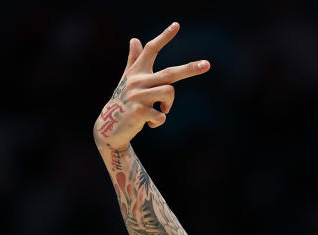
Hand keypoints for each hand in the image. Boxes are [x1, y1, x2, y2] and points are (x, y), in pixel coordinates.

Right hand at [93, 22, 209, 148]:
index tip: (177, 25)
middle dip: (190, 69)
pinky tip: (151, 123)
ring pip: (169, 93)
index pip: (151, 49)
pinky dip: (159, 121)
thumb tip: (134, 39)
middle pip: (170, 72)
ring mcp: (138, 96)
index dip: (164, 37)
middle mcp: (138, 81)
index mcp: (138, 72)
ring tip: (159, 111)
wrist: (109, 125)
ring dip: (168, 105)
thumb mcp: (129, 79)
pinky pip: (161, 116)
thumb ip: (134, 60)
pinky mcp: (139, 112)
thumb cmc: (124, 100)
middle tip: (208, 64)